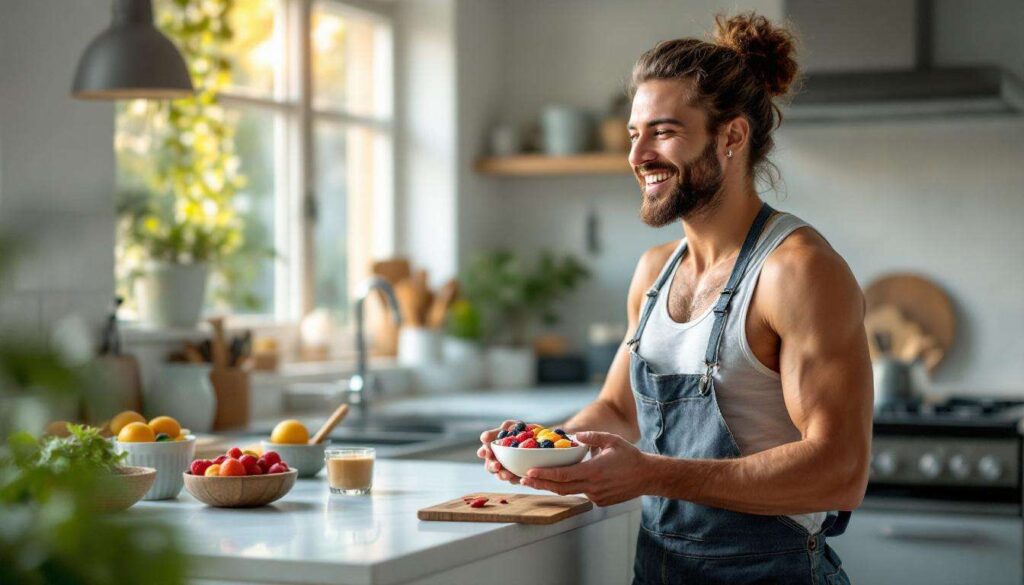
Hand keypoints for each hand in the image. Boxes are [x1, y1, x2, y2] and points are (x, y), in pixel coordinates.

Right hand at [477, 420, 520, 483]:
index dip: (483, 452)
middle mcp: (497, 460)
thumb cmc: (522, 430)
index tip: (485, 452)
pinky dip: (515, 479)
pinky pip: (514, 480)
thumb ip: (499, 430)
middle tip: (497, 465)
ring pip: (500, 475)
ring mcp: (506, 469)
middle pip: (489, 466)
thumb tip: (483, 438)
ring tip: (508, 475)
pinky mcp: (516, 476)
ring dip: (502, 475)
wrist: (541, 438)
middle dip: (492, 466)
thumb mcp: (512, 426)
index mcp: (493, 448)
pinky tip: (519, 478)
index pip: (484, 452)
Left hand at [521, 431, 647, 505]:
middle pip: (560, 487)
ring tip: (535, 481)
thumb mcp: (612, 440)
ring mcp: (596, 496)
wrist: (647, 476)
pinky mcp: (600, 501)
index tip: (530, 472)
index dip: (545, 475)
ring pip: (569, 492)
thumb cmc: (630, 457)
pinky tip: (564, 481)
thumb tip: (574, 436)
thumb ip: (592, 437)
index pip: (563, 475)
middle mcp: (593, 486)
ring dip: (552, 487)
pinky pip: (582, 494)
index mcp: (594, 471)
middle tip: (524, 480)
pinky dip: (571, 487)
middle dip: (540, 484)